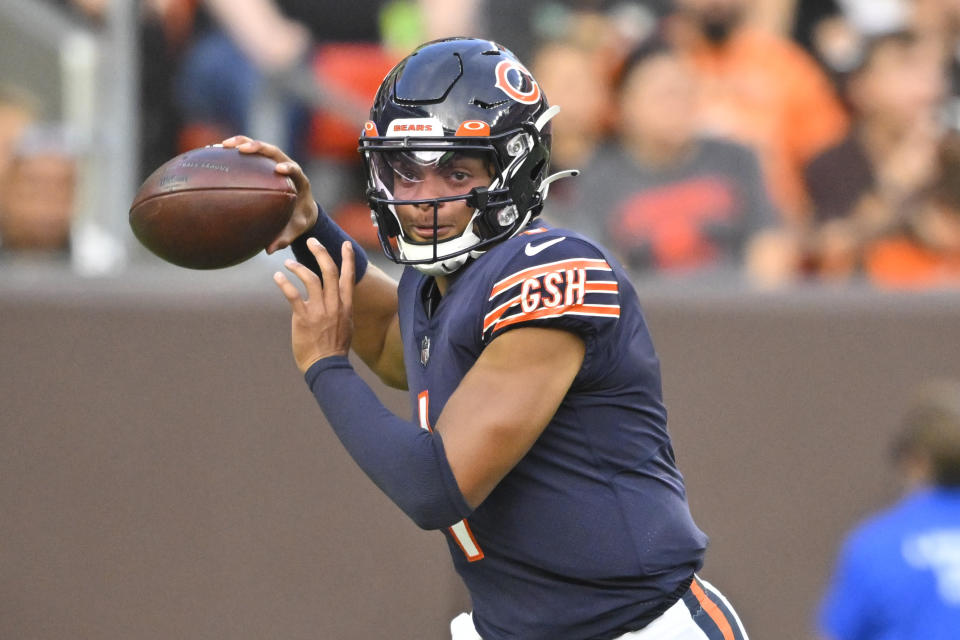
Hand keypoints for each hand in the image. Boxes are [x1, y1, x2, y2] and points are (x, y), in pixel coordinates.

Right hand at [221, 135, 318, 253]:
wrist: (302, 209)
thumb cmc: (299, 220)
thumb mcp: (296, 230)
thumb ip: (285, 238)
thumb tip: (269, 250)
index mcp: (300, 181)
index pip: (295, 169)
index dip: (288, 167)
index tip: (279, 169)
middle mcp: (287, 166)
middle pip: (274, 151)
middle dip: (258, 147)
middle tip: (242, 150)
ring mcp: (274, 162)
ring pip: (259, 147)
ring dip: (241, 143)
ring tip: (222, 146)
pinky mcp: (263, 164)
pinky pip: (248, 154)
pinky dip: (232, 152)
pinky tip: (213, 153)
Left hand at [273, 239, 354, 371]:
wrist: (327, 366)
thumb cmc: (335, 348)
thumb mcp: (346, 325)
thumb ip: (341, 309)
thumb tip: (338, 299)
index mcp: (345, 306)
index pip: (348, 276)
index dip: (348, 258)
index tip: (345, 244)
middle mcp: (334, 304)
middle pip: (329, 270)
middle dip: (321, 252)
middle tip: (312, 241)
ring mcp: (319, 310)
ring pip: (311, 278)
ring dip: (298, 267)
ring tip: (288, 263)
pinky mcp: (303, 318)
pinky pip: (293, 294)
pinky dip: (284, 283)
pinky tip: (278, 276)